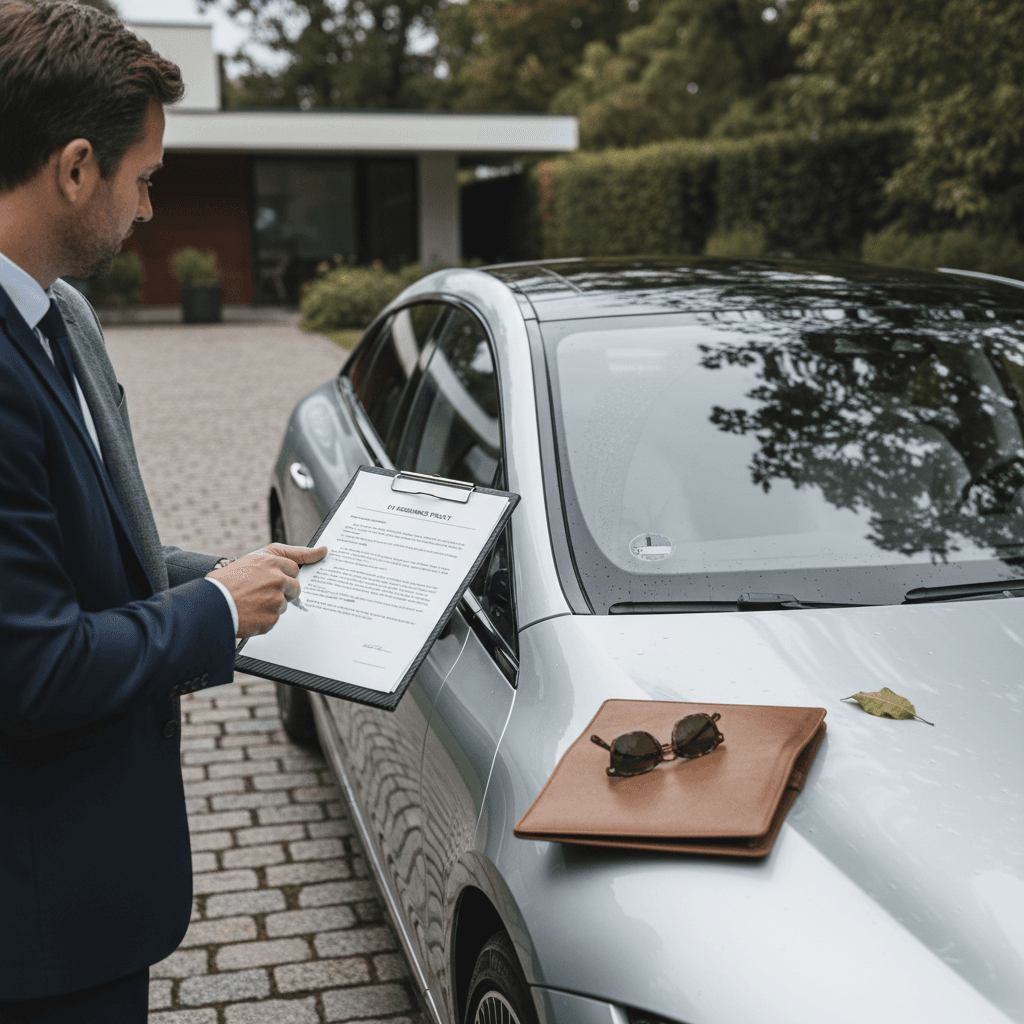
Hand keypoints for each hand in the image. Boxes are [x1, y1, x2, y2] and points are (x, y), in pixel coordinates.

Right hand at [208, 543, 327, 637]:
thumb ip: (286, 555)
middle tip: (258, 593)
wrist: (208, 604)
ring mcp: (275, 600)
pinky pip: (273, 621)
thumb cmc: (227, 582)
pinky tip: (247, 615)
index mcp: (271, 562)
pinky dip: (262, 621)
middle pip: (294, 588)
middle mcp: (277, 579)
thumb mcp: (252, 560)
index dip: (282, 575)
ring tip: (248, 604)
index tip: (276, 579)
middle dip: (282, 592)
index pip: (294, 567)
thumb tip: (324, 549)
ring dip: (270, 607)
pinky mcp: (271, 619)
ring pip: (283, 606)